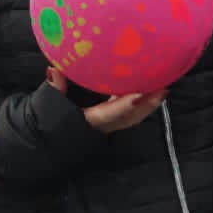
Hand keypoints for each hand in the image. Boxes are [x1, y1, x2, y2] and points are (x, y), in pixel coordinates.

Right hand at [47, 66, 166, 133]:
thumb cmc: (50, 122)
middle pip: (131, 117)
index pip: (109, 114)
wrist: (49, 140)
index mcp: (89, 122)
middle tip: (164, 86)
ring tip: (163, 84)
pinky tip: (148, 87)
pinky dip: (141, 102)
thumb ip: (55, 89)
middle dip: (148, 103)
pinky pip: (131, 113)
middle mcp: (103, 126)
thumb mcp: (48, 105)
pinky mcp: (111, 121)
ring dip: (149, 103)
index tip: (138, 95)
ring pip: (134, 116)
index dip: (124, 106)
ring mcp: (109, 125)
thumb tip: (54, 71)